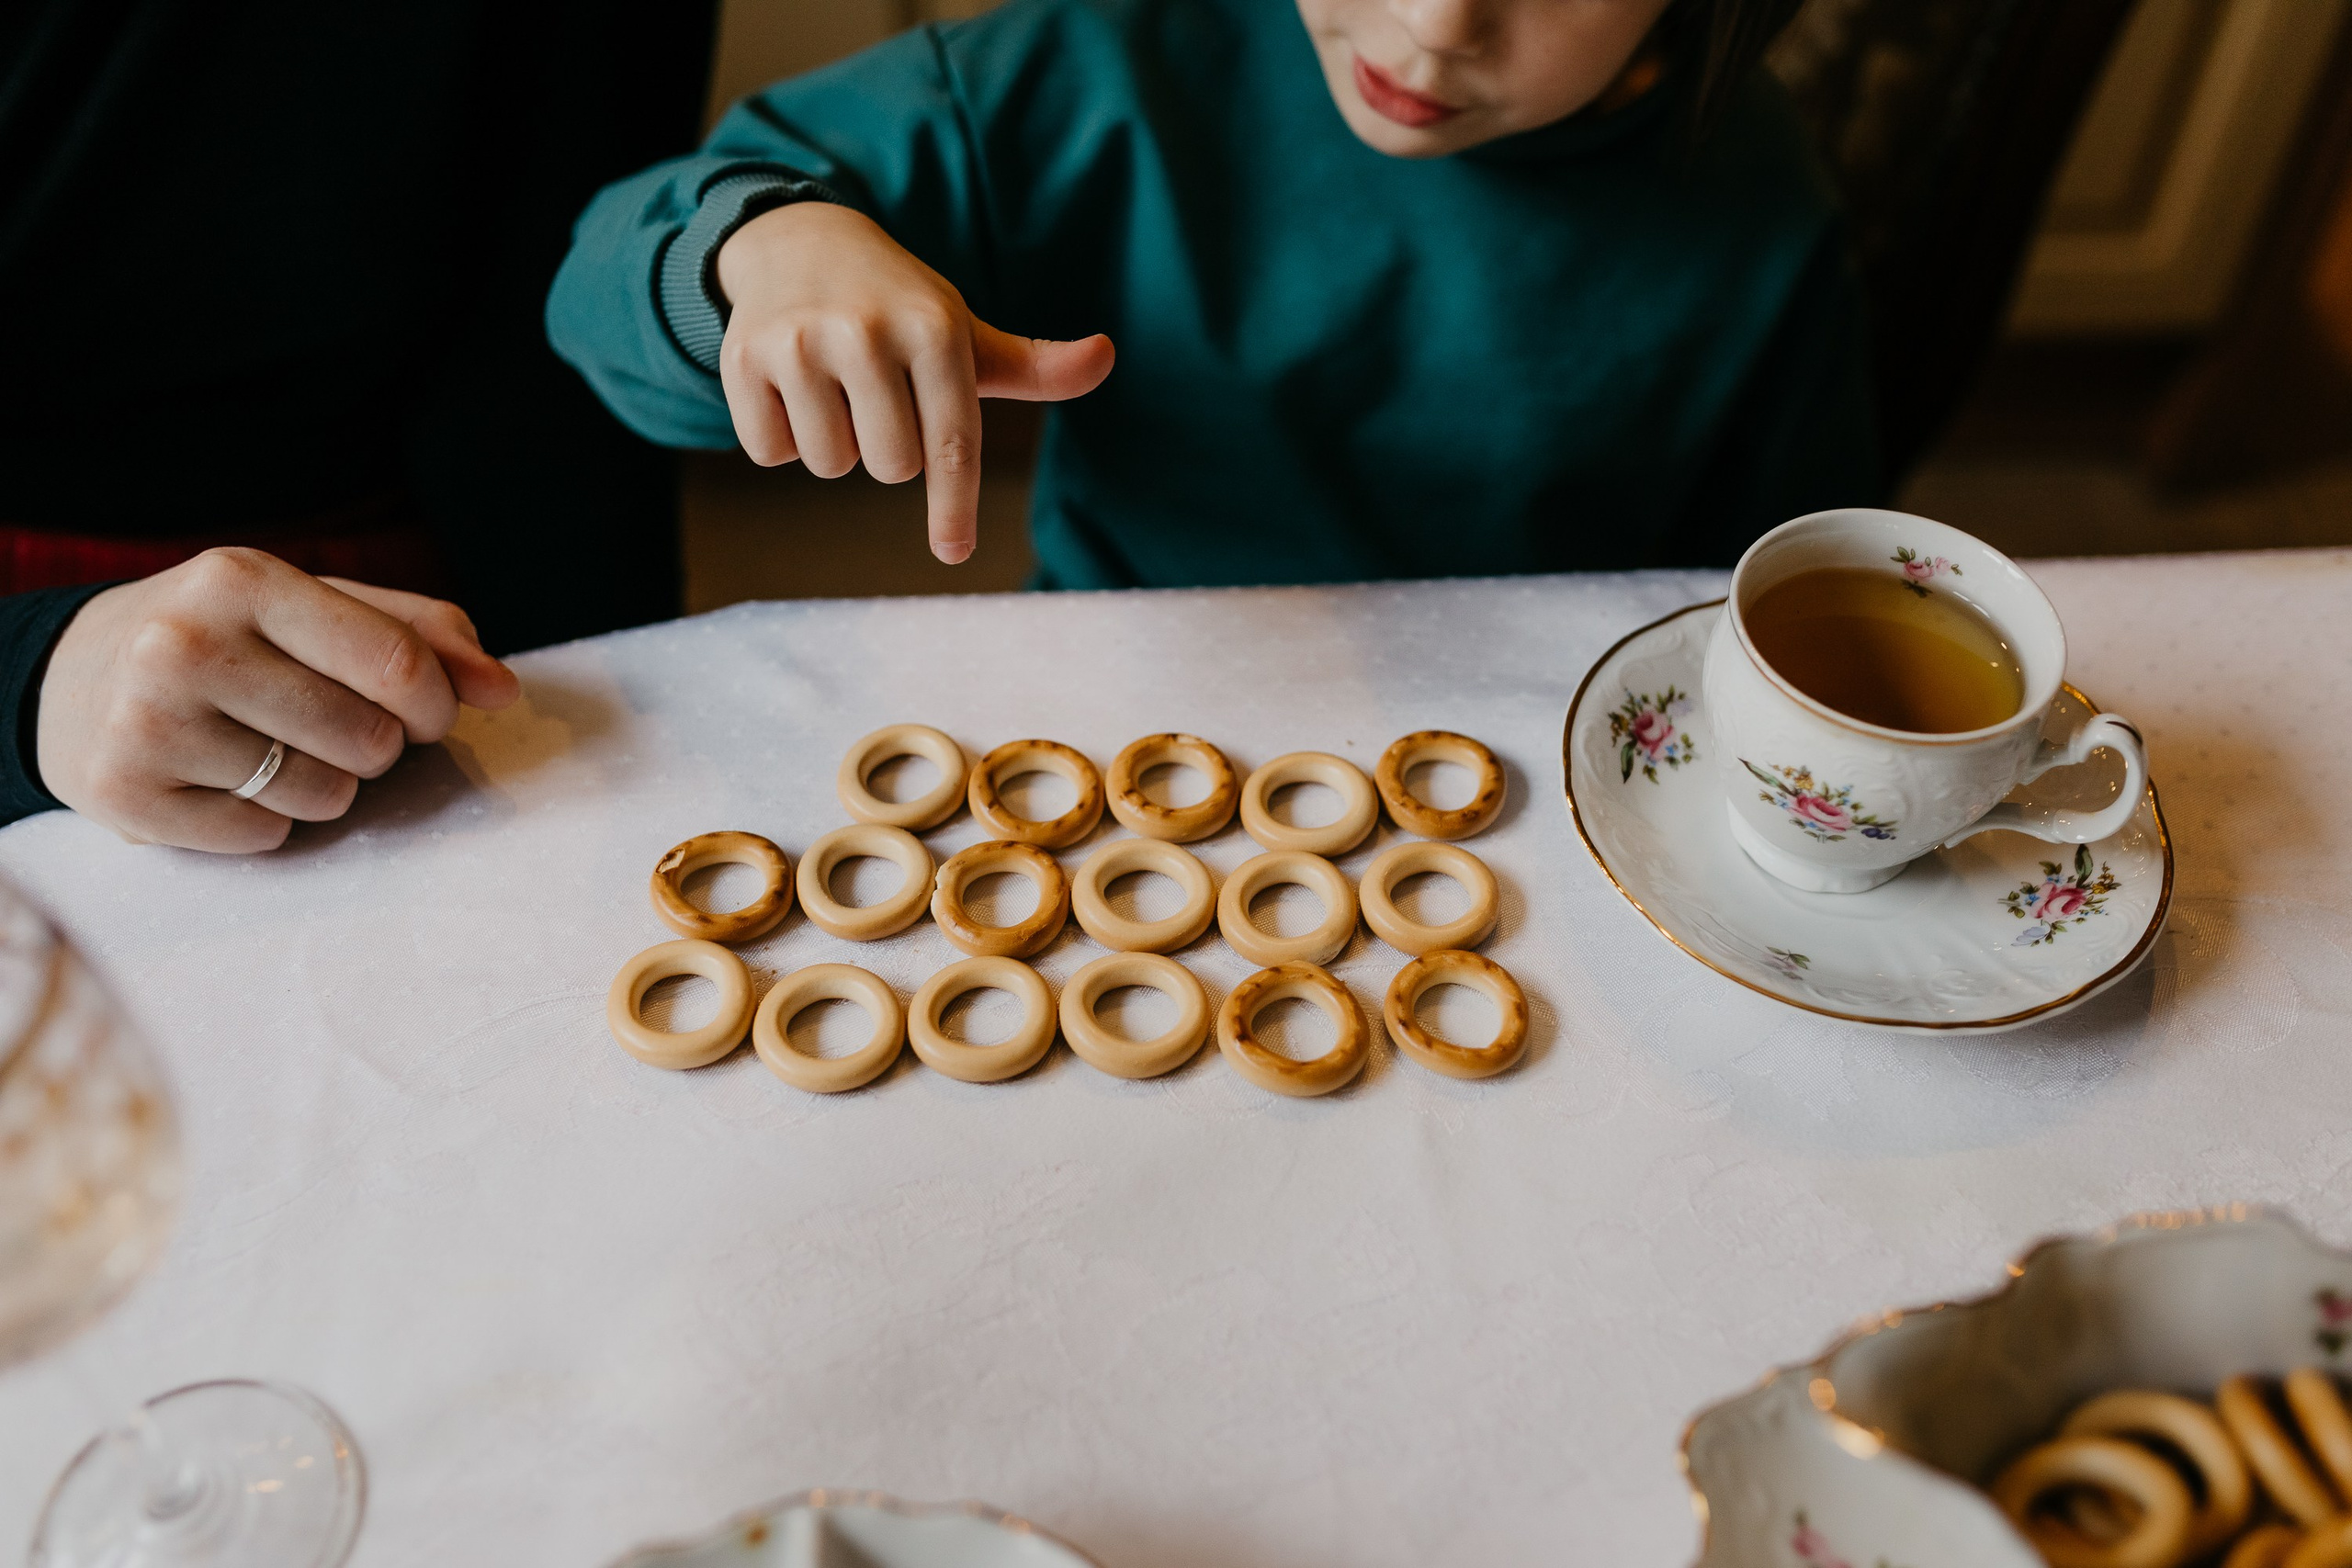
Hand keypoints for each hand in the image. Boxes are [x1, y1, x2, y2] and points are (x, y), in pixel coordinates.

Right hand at [36, 548, 521, 852]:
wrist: (67, 679)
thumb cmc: (225, 638)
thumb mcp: (312, 607)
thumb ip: (421, 636)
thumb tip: (505, 691)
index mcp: (244, 580)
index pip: (398, 662)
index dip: (437, 704)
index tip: (429, 713)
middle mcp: (185, 645)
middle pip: (368, 739)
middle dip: (375, 746)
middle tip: (329, 727)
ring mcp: (148, 723)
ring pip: (323, 797)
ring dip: (324, 787)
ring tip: (271, 749)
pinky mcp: (125, 796)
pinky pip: (264, 838)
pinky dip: (265, 821)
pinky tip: (223, 781)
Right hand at [714, 201, 1114, 562]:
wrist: (797, 240)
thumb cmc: (897, 305)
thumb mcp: (962, 331)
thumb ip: (1032, 364)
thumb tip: (1105, 356)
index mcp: (934, 327)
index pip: (951, 442)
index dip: (954, 507)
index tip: (954, 552)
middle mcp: (866, 330)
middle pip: (889, 467)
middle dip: (888, 452)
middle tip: (878, 402)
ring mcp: (799, 341)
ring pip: (829, 462)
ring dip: (835, 443)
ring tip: (832, 387)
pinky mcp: (743, 356)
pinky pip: (770, 451)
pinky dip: (781, 436)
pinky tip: (788, 387)